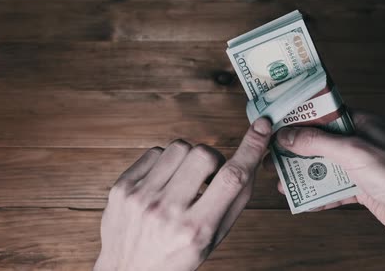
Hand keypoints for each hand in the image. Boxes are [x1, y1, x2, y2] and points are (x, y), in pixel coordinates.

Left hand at [94, 118, 271, 270]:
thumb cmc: (176, 256)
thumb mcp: (213, 238)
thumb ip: (235, 200)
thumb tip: (252, 158)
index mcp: (197, 229)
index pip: (232, 178)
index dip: (251, 148)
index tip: (261, 128)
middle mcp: (167, 211)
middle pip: (204, 154)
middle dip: (213, 159)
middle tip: (209, 177)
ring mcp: (141, 197)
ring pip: (179, 147)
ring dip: (188, 158)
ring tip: (184, 180)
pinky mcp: (122, 187)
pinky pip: (155, 152)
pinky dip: (165, 161)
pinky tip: (164, 181)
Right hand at [274, 110, 384, 263]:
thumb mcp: (353, 151)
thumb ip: (319, 142)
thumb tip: (288, 135)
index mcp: (361, 123)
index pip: (324, 114)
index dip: (300, 118)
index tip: (277, 123)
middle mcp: (360, 142)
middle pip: (321, 142)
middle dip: (296, 150)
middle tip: (272, 155)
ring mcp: (361, 166)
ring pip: (325, 166)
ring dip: (304, 173)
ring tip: (280, 180)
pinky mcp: (363, 188)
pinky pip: (334, 188)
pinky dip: (318, 194)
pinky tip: (303, 200)